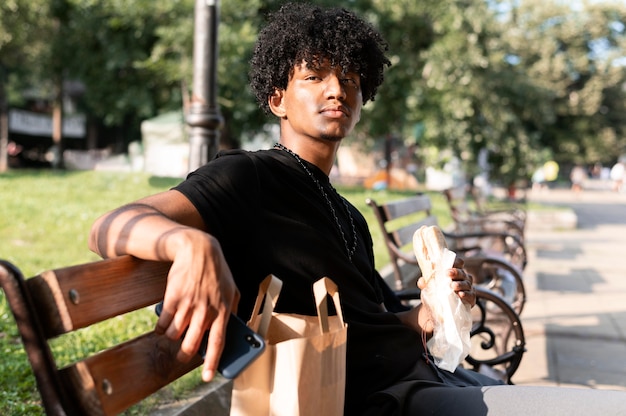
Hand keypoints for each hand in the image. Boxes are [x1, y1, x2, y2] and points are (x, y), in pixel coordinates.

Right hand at [154, 229, 239, 381]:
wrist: (197, 250)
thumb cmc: (217, 272)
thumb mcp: (232, 289)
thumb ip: (234, 309)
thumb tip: (234, 328)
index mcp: (223, 310)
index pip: (218, 342)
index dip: (212, 362)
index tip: (207, 377)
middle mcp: (206, 310)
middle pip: (191, 344)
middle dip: (185, 355)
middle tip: (183, 355)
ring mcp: (188, 305)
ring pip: (174, 335)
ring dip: (172, 337)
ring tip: (174, 332)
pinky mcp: (173, 298)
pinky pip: (163, 323)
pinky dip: (161, 328)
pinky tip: (163, 325)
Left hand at [417, 256, 475, 307]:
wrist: (439, 307)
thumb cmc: (436, 292)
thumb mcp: (428, 286)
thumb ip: (425, 283)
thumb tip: (422, 281)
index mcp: (454, 271)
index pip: (458, 262)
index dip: (456, 261)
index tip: (449, 263)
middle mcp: (463, 278)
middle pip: (462, 272)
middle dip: (455, 272)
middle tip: (448, 273)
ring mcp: (468, 288)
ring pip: (467, 283)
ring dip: (460, 284)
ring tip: (453, 286)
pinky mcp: (471, 298)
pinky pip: (471, 295)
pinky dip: (466, 294)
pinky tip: (460, 294)